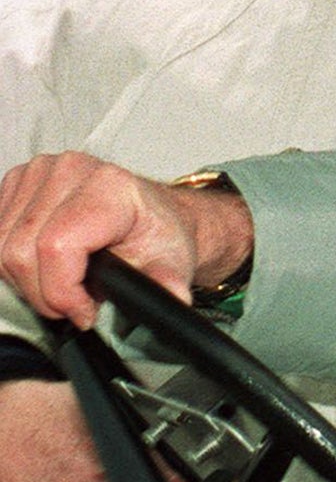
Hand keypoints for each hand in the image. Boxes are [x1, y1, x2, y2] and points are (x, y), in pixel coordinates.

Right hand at [0, 153, 251, 328]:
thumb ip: (167, 283)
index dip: (62, 292)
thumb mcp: (173, 262)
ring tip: (62, 283)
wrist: (151, 213)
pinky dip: (12, 262)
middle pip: (21, 252)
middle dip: (44, 293)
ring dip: (25, 280)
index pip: (57, 247)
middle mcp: (70, 170)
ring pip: (0, 248)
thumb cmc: (155, 233)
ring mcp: (38, 172)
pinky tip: (43, 263)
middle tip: (73, 303)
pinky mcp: (16, 181)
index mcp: (110, 187)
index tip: (83, 311)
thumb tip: (171, 298)